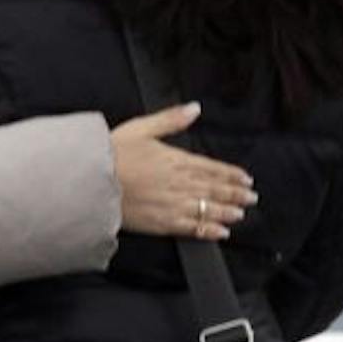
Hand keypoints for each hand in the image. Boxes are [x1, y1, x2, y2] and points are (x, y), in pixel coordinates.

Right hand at [111, 103, 255, 239]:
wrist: (91, 182)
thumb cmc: (112, 154)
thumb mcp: (141, 127)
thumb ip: (171, 119)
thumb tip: (194, 108)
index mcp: (176, 159)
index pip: (212, 168)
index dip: (231, 174)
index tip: (245, 178)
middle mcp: (179, 183)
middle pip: (215, 190)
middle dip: (236, 194)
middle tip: (251, 197)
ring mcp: (172, 205)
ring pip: (208, 209)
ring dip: (228, 211)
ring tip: (241, 213)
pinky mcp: (161, 223)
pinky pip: (192, 228)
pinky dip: (208, 231)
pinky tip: (221, 233)